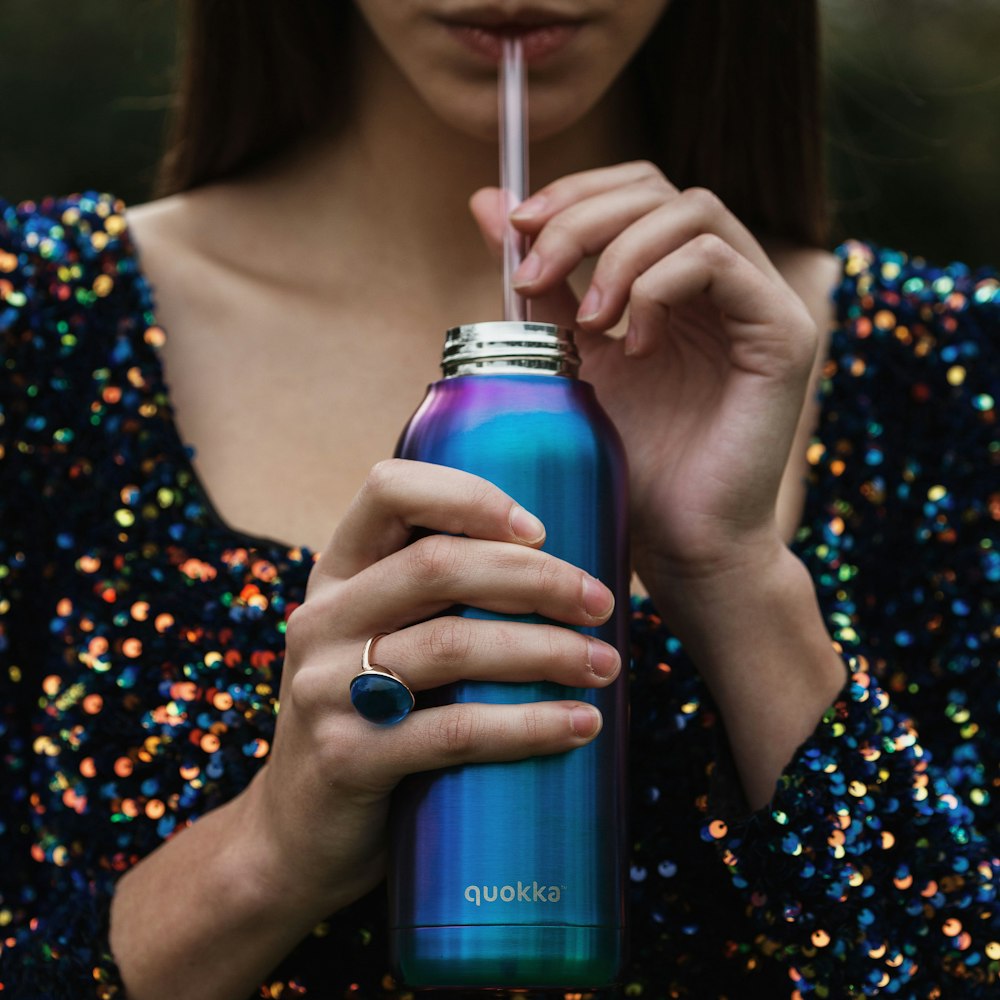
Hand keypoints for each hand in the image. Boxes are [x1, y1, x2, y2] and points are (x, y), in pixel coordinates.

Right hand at [242, 460, 617, 920]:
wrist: (298, 838)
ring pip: (453, 645)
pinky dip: (529, 726)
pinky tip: (580, 724)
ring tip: (604, 666)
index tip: (542, 531)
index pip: (390, 491)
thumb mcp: (379, 643)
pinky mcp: (347, 758)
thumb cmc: (370, 723)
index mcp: (337, 575)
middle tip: (601, 604)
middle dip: (536, 578)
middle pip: (438, 565)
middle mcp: (322, 619)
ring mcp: (325, 689)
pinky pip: (456, 732)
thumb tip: (561, 573)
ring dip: (547, 651)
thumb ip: (432, 602)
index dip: (470, 497)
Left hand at [470, 162, 817, 604]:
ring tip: (586, 324)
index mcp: (678, 281)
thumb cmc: (629, 463)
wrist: (680, 541)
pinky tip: (633, 345)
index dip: (575, 192)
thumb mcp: (568, 358)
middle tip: (533, 273)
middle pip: (660, 188)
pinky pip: (717, 262)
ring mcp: (760, 301)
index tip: (514, 230)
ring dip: (617, 255)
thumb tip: (489, 201)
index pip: (636, 190)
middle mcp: (726, 280)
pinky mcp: (783, 332)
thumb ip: (542, 283)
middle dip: (582, 216)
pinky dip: (658, 288)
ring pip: (692, 211)